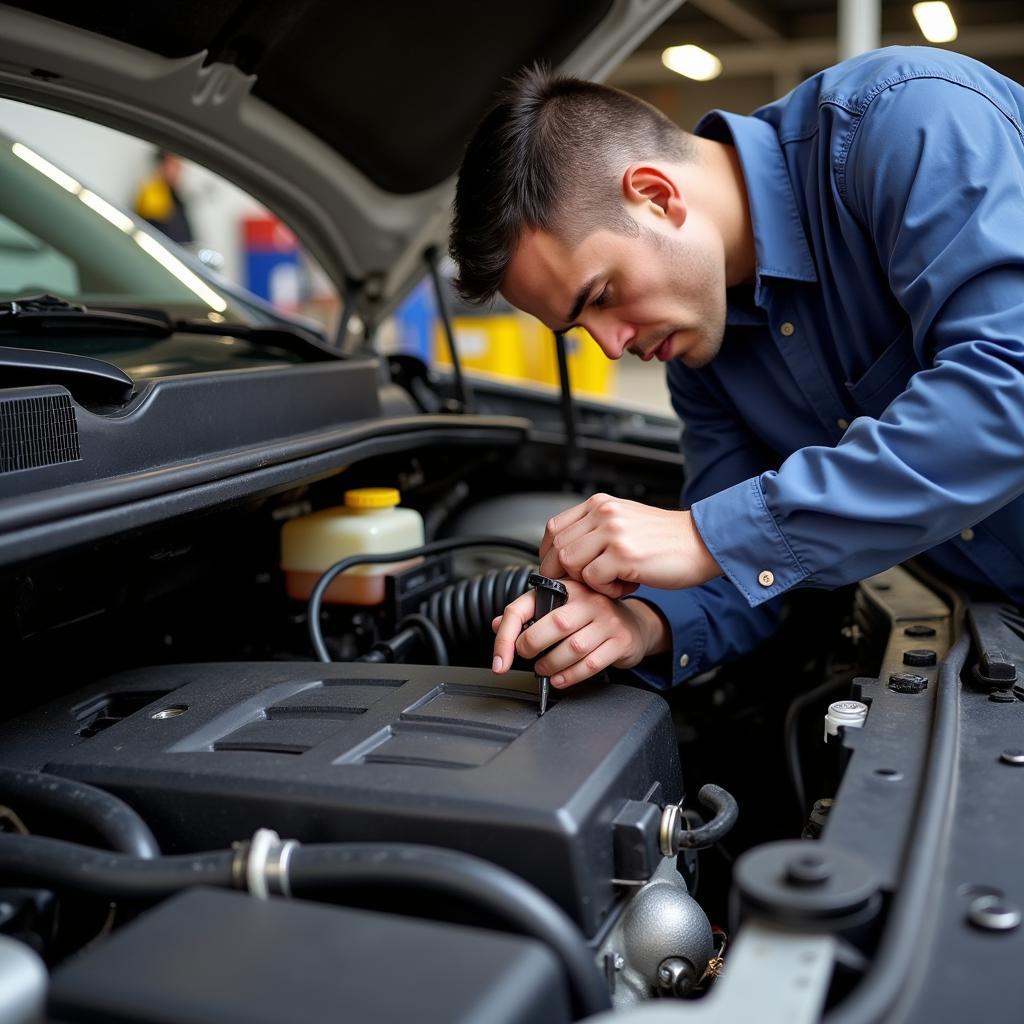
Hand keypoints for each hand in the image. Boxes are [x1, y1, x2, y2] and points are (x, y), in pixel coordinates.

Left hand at [491, 579, 669, 689]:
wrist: (632, 623)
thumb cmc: (590, 615)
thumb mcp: (557, 607)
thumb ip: (527, 615)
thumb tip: (495, 625)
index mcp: (563, 587)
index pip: (523, 608)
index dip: (505, 637)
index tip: (500, 662)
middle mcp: (587, 599)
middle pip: (553, 625)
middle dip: (532, 649)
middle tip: (529, 659)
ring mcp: (606, 619)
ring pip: (573, 648)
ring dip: (551, 666)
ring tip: (545, 670)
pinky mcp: (620, 640)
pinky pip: (590, 664)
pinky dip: (570, 676)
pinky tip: (561, 678)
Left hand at [538, 493, 720, 598]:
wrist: (703, 543)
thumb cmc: (666, 539)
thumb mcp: (624, 522)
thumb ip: (595, 531)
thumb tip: (563, 554)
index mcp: (600, 504)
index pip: (554, 528)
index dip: (549, 554)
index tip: (559, 570)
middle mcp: (603, 513)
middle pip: (557, 548)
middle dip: (564, 574)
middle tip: (586, 584)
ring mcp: (612, 532)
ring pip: (570, 563)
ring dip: (586, 581)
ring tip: (612, 582)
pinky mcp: (623, 554)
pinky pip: (593, 578)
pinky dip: (605, 590)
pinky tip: (626, 585)